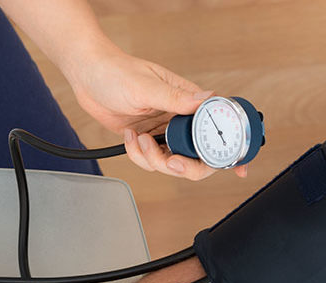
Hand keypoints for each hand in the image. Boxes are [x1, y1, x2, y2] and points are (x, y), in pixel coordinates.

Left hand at [63, 49, 247, 180]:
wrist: (88, 75)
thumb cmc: (116, 72)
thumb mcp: (146, 86)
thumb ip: (175, 98)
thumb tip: (207, 100)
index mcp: (187, 101)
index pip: (217, 128)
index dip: (230, 151)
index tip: (237, 168)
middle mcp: (179, 117)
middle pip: (197, 156)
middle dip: (184, 165)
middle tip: (169, 162)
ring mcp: (162, 130)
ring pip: (171, 162)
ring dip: (153, 159)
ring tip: (139, 140)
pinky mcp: (146, 139)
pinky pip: (150, 160)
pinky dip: (138, 155)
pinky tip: (130, 138)